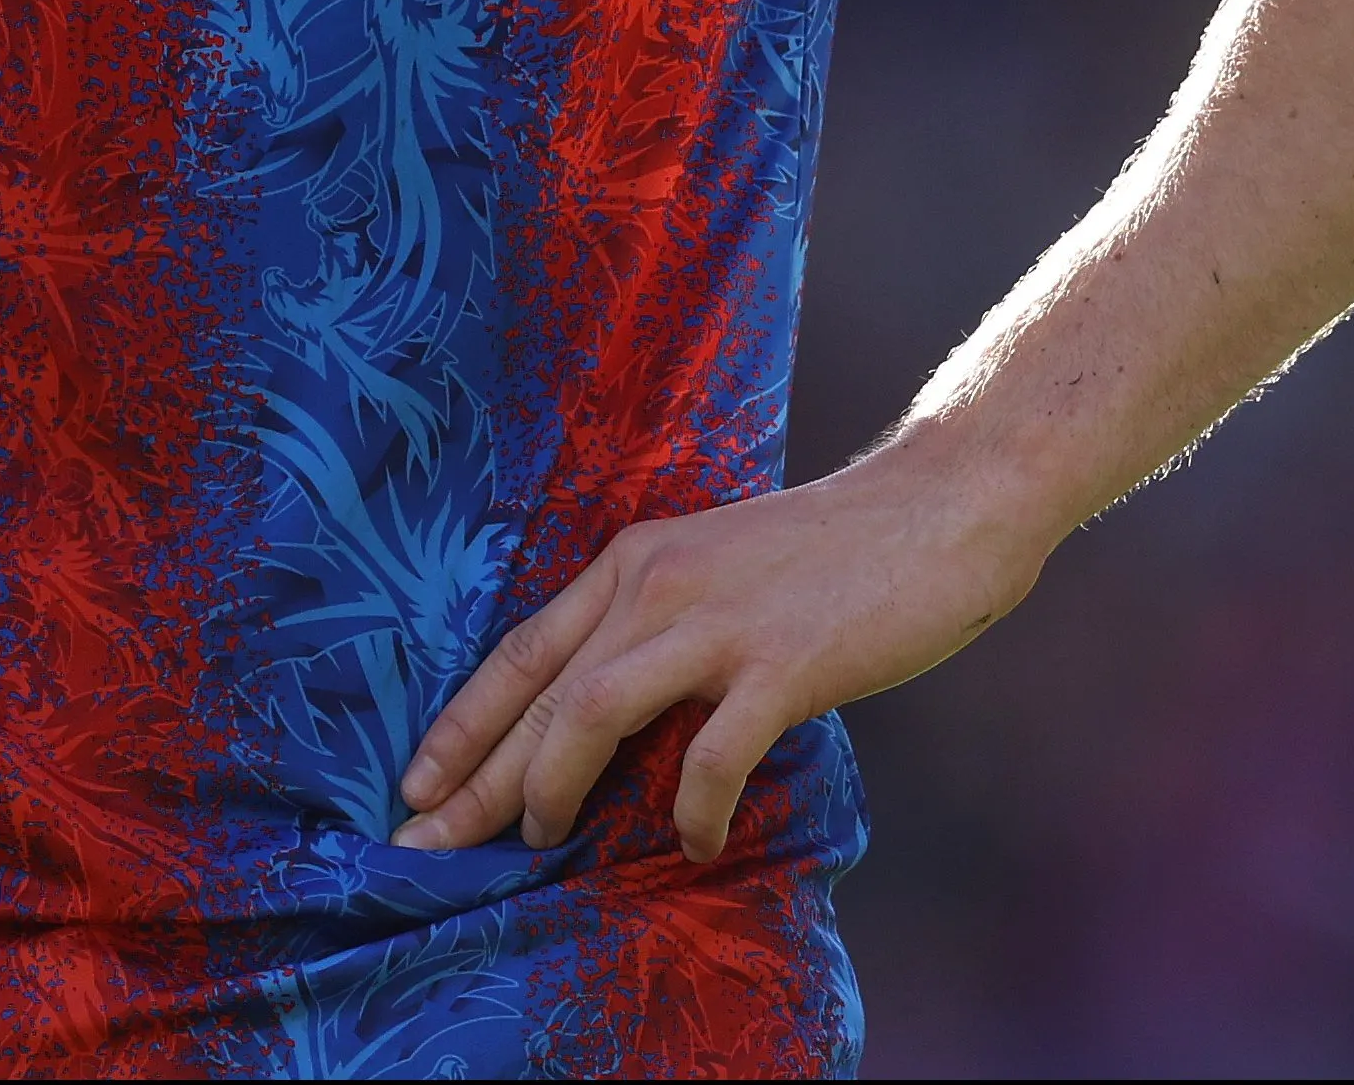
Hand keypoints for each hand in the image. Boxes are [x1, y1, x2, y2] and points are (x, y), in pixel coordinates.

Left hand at [393, 466, 1036, 862]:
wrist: (939, 504)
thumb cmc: (833, 553)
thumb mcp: (716, 573)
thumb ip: (659, 630)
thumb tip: (608, 718)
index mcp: (633, 564)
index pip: (519, 653)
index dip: (462, 724)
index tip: (414, 786)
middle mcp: (655, 587)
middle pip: (537, 694)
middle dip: (475, 779)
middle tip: (423, 848)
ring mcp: (716, 624)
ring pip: (590, 714)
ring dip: (552, 788)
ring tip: (539, 845)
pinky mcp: (780, 665)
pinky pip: (709, 756)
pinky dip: (692, 811)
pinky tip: (697, 843)